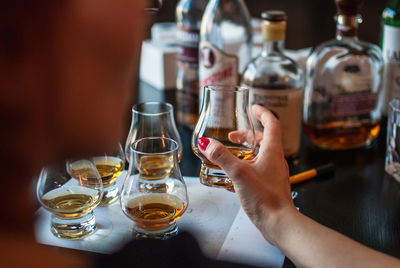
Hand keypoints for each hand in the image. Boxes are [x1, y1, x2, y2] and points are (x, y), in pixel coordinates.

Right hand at [197, 104, 296, 243]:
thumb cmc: (265, 198)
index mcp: (273, 151)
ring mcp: (273, 174)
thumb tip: (207, 143)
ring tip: (229, 157)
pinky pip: (257, 171)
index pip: (272, 124)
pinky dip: (245, 169)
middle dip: (246, 136)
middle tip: (231, 138)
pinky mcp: (269, 186)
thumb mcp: (239, 173)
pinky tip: (231, 179)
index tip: (254, 108)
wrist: (279, 223)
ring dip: (244, 153)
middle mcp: (275, 160)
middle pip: (263, 140)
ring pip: (260, 156)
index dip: (263, 113)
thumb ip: (222, 157)